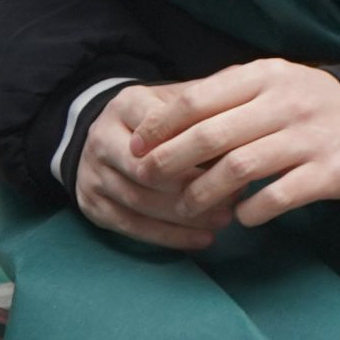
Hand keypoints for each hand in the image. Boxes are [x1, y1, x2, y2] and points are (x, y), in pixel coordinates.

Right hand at [70, 86, 235, 251]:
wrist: (105, 135)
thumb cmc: (157, 120)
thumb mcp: (176, 100)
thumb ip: (206, 105)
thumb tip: (248, 106)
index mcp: (126, 105)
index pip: (159, 127)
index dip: (197, 147)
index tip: (236, 159)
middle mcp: (101, 137)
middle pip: (146, 169)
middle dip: (192, 187)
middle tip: (233, 198)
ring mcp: (92, 172)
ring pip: (140, 201)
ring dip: (185, 216)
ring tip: (225, 219)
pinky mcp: (91, 204)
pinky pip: (131, 226)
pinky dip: (169, 237)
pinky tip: (202, 239)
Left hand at [128, 60, 339, 230]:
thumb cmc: (308, 100)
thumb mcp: (268, 81)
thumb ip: (222, 95)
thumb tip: (160, 114)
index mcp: (261, 77)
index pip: (195, 101)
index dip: (159, 127)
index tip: (136, 147)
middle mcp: (283, 105)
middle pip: (210, 137)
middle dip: (169, 162)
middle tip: (149, 180)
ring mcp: (308, 139)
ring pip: (239, 169)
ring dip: (205, 193)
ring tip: (189, 206)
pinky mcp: (330, 173)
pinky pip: (279, 196)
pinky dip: (252, 211)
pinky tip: (240, 217)